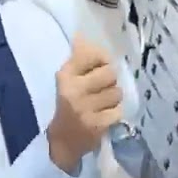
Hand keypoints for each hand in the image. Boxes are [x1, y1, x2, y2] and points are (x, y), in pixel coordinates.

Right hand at [47, 37, 124, 172]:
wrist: (60, 142)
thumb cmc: (65, 104)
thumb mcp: (66, 79)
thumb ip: (78, 58)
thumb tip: (82, 36)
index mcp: (65, 75)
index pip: (95, 55)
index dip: (103, 60)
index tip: (99, 67)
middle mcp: (73, 90)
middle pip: (110, 74)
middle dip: (110, 81)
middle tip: (102, 89)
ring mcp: (85, 109)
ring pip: (117, 93)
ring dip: (113, 98)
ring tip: (102, 103)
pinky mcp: (96, 125)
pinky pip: (117, 111)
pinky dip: (113, 113)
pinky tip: (103, 116)